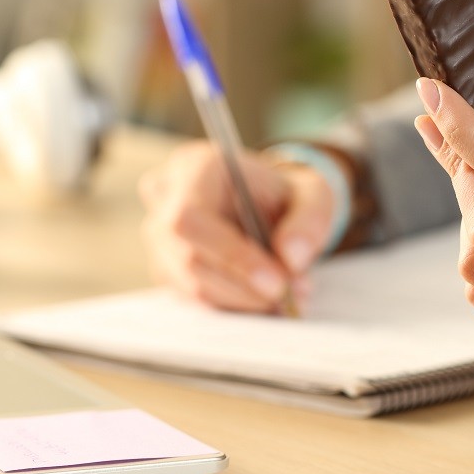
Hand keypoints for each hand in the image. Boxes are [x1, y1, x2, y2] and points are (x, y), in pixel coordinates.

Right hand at [138, 141, 336, 312]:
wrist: (267, 206)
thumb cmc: (284, 195)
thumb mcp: (313, 194)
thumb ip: (310, 220)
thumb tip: (292, 259)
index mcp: (194, 167)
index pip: (192, 218)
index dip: (231, 255)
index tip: (276, 282)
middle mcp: (165, 201)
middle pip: (188, 257)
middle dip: (243, 286)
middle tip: (290, 295)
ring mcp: (160, 239)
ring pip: (192, 284)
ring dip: (243, 300)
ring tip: (289, 295)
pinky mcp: (167, 270)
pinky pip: (196, 299)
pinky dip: (235, 306)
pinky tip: (266, 299)